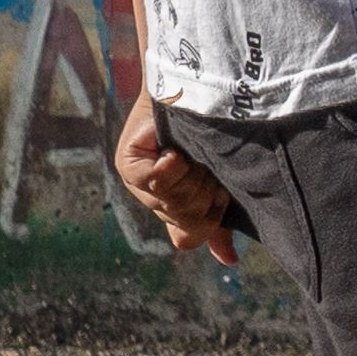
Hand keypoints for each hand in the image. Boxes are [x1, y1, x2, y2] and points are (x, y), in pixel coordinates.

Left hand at [114, 94, 240, 264]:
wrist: (200, 92)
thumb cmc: (213, 136)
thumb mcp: (226, 184)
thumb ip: (222, 224)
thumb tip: (229, 263)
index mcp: (177, 210)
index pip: (189, 237)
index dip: (210, 220)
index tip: (221, 194)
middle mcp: (156, 201)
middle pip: (187, 221)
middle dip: (207, 194)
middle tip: (210, 166)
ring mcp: (138, 185)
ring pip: (172, 202)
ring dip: (193, 177)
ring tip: (194, 153)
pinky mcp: (127, 164)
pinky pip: (154, 180)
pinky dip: (171, 167)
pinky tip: (175, 151)